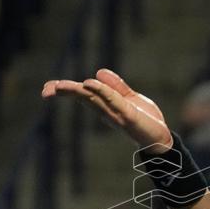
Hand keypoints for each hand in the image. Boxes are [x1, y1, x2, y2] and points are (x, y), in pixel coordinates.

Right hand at [42, 68, 173, 152]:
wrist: (163, 137)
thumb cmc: (146, 120)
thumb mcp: (130, 98)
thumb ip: (116, 86)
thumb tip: (98, 71)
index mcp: (105, 105)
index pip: (83, 95)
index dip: (66, 90)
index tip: (48, 88)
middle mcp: (106, 110)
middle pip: (83, 97)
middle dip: (65, 92)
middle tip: (46, 90)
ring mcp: (115, 113)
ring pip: (92, 99)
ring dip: (76, 92)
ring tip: (60, 86)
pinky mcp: (127, 116)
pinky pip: (112, 101)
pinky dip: (100, 92)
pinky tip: (89, 84)